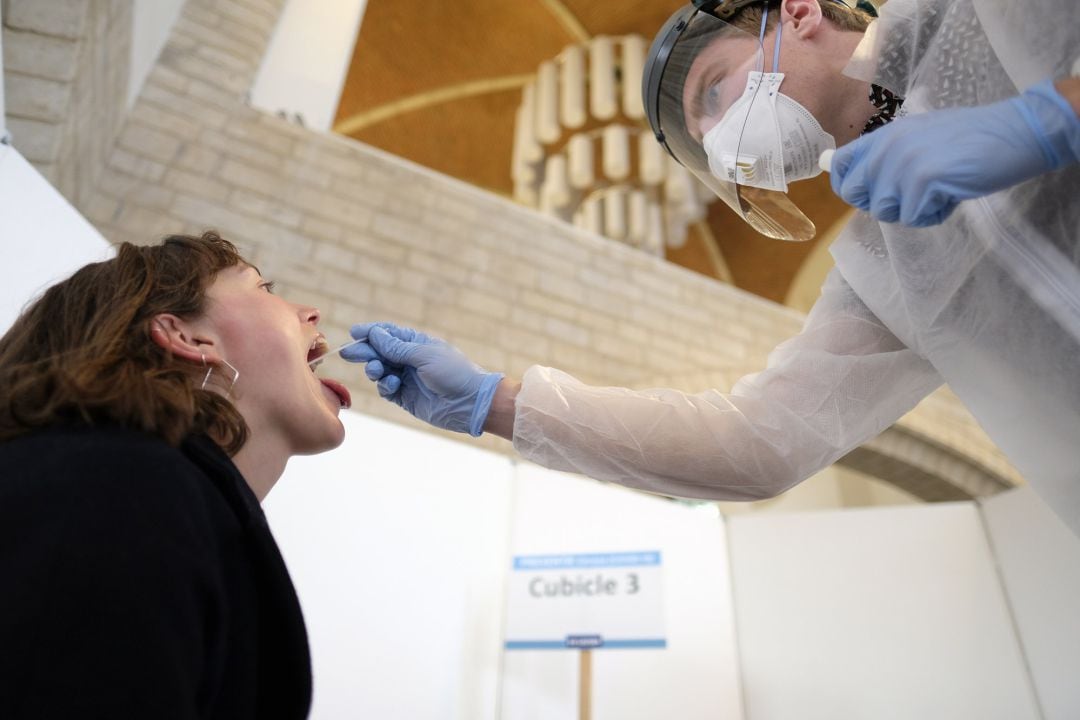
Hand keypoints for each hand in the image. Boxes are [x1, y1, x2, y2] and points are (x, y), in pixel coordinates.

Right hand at [340, 322, 503, 436]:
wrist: (470, 403)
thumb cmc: (454, 373)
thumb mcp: (424, 355)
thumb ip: (397, 348)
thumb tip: (375, 334)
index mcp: (417, 344)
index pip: (389, 334)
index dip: (371, 332)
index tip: (354, 332)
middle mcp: (410, 360)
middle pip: (380, 352)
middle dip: (365, 351)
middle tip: (350, 353)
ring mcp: (407, 379)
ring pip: (381, 371)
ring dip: (375, 369)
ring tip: (376, 370)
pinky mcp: (406, 397)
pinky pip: (387, 389)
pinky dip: (385, 386)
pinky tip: (391, 384)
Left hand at [830, 79, 1079, 226]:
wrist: (1016, 132)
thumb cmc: (973, 137)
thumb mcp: (921, 136)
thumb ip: (890, 154)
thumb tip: (862, 178)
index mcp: (886, 134)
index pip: (841, 163)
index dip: (845, 185)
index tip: (863, 195)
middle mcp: (888, 147)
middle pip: (856, 194)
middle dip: (881, 203)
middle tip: (912, 196)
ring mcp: (903, 164)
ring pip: (885, 211)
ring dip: (912, 210)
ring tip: (939, 191)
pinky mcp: (922, 181)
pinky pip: (912, 217)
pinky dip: (933, 215)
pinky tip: (951, 196)